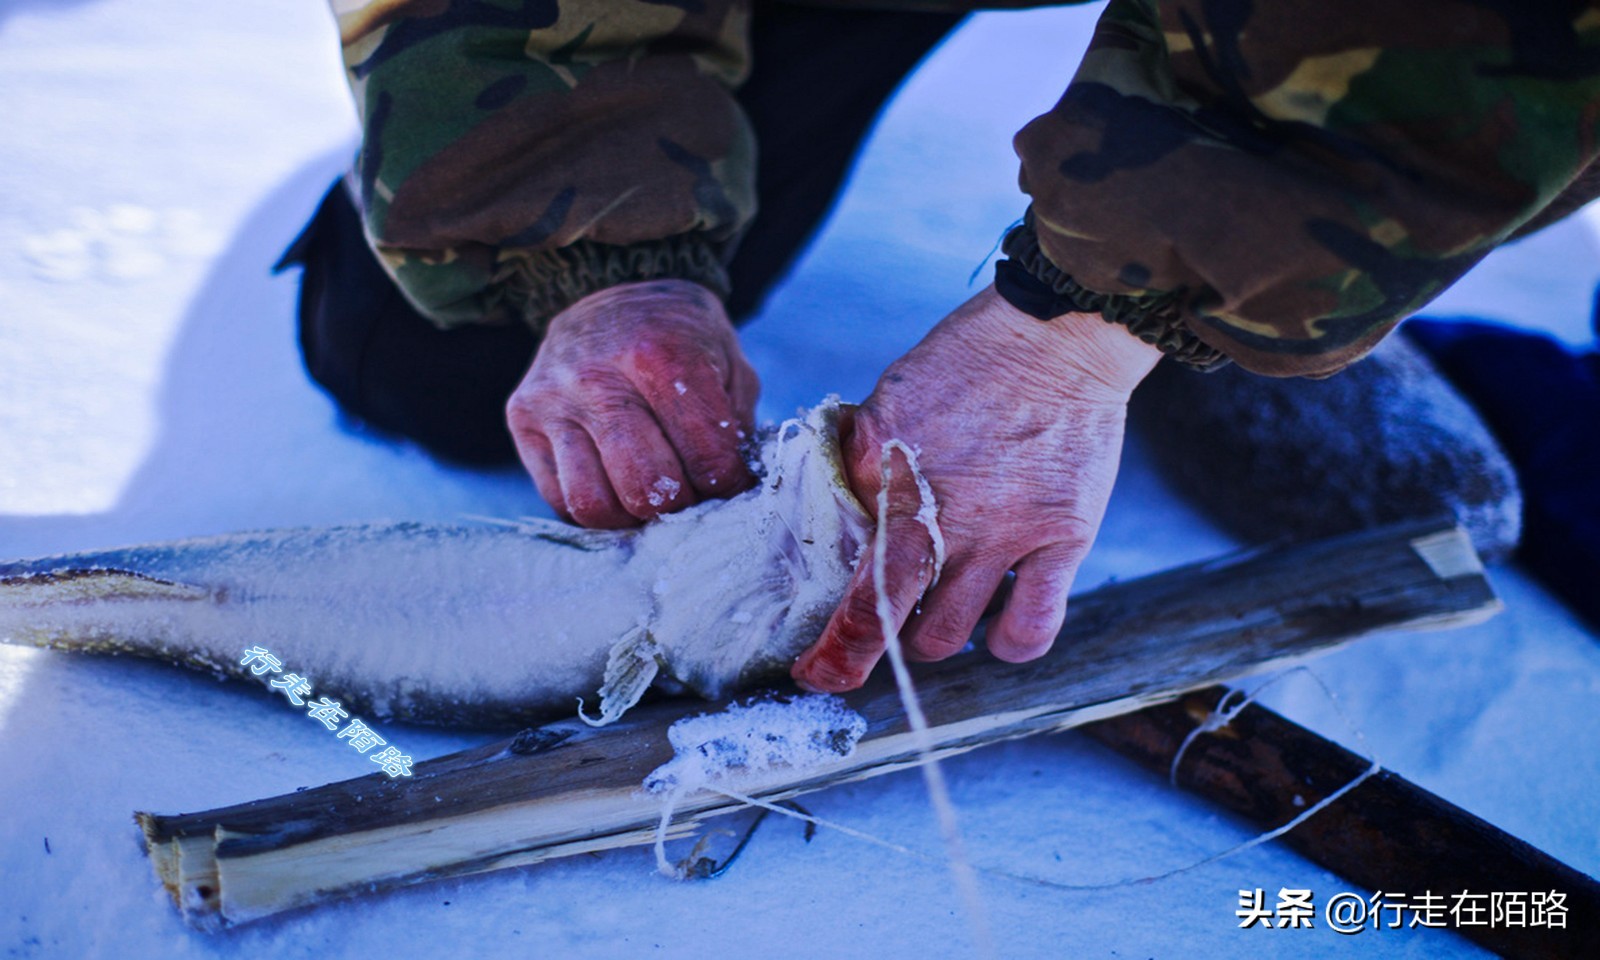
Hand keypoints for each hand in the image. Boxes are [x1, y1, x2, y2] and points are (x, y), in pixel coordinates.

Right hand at [506, 279, 759, 527]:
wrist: (610, 292)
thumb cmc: (680, 338)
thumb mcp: (728, 361)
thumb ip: (736, 426)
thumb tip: (732, 494)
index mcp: (659, 355)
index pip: (705, 457)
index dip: (727, 483)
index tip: (731, 482)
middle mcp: (597, 377)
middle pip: (645, 488)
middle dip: (680, 506)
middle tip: (691, 494)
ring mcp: (552, 399)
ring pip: (592, 503)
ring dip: (632, 517)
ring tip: (652, 498)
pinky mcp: (522, 417)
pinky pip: (559, 499)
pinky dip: (596, 509)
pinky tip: (617, 486)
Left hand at [792, 284, 1161, 690]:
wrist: (1052, 333)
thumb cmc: (964, 363)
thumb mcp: (885, 408)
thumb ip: (858, 468)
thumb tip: (826, 513)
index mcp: (885, 487)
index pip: (851, 597)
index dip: (831, 653)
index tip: (816, 672)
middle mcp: (940, 520)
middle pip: (894, 628)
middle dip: (874, 650)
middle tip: (879, 630)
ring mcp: (1003, 534)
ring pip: (952, 636)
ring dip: (934, 638)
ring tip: (934, 616)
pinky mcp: (1061, 537)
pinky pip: (1033, 626)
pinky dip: (1010, 643)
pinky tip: (998, 629)